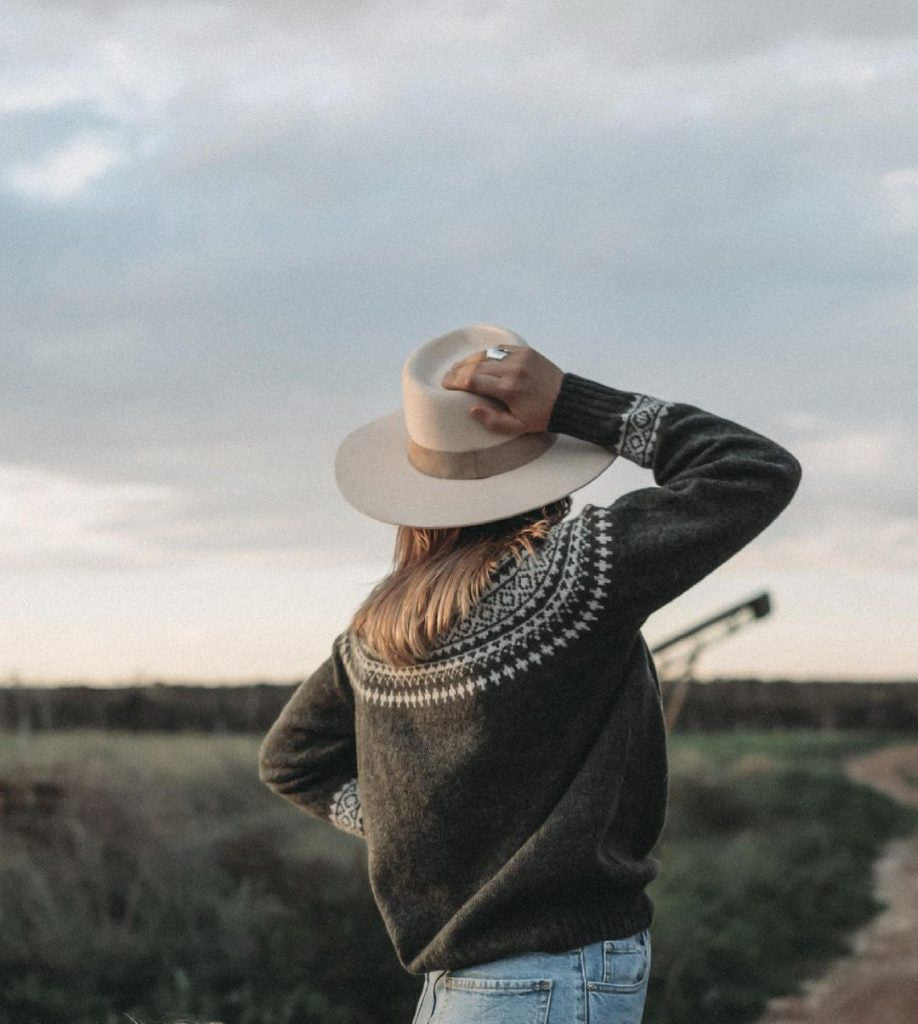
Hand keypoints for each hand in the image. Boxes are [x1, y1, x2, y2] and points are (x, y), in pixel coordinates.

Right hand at [440, 345, 563, 433]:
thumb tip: (472, 409)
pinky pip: (500, 349)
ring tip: (459, 367)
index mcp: (509, 389)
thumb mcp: (517, 427)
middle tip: (448, 376)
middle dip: (458, 370)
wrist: (567, 399)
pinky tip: (478, 360)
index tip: (445, 384)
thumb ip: (492, 420)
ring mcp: (519, 357)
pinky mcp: (526, 351)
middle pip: (476, 365)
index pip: (473, 380)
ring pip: (486, 354)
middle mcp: (512, 369)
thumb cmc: (541, 416)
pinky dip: (486, 354)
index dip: (456, 381)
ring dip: (470, 360)